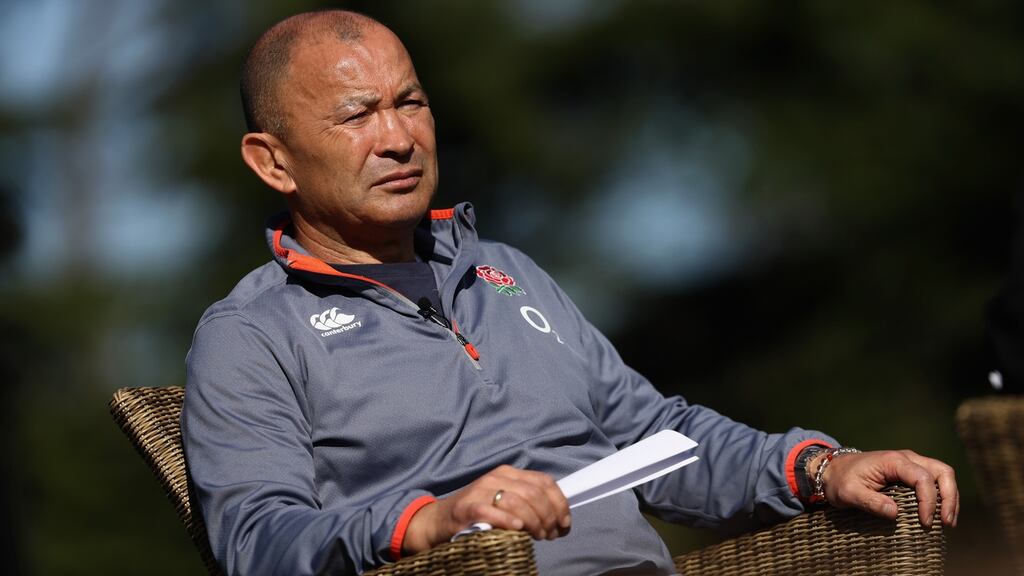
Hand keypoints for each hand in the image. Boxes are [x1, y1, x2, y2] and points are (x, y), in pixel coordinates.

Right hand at [402, 465, 571, 553]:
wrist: (441, 519)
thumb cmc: (479, 512)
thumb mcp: (505, 500)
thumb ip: (528, 502)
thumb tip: (559, 517)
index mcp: (509, 473)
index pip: (544, 482)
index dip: (560, 503)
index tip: (565, 522)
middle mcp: (497, 477)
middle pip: (534, 493)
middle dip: (549, 516)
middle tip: (551, 534)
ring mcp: (481, 490)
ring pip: (517, 502)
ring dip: (534, 522)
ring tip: (538, 536)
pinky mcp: (468, 507)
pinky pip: (492, 511)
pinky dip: (508, 520)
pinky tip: (518, 529)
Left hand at [816, 449, 958, 527]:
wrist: (833, 470)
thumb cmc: (840, 481)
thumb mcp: (849, 493)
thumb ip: (870, 502)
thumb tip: (895, 513)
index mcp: (893, 461)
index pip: (922, 478)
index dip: (928, 501)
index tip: (925, 522)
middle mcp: (906, 458)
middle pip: (942, 471)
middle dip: (948, 497)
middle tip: (946, 522)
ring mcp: (911, 463)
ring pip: (943, 474)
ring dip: (949, 497)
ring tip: (947, 522)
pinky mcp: (910, 472)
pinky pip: (935, 480)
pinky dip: (942, 496)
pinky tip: (940, 514)